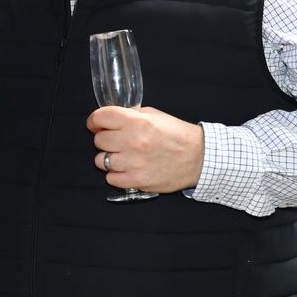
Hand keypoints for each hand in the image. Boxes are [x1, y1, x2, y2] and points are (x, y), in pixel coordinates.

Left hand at [88, 106, 204, 193]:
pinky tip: (127, 169)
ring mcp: (133, 163)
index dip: (95, 121)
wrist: (200, 158)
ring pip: (100, 161)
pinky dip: (116, 175)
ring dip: (109, 158)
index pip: (100, 117)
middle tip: (116, 141)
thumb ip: (131, 115)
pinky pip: (111, 179)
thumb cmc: (178, 135)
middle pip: (98, 140)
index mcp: (135, 122)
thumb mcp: (154, 115)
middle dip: (105, 140)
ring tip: (123, 157)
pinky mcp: (137, 180)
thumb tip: (111, 118)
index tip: (96, 125)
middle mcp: (132, 141)